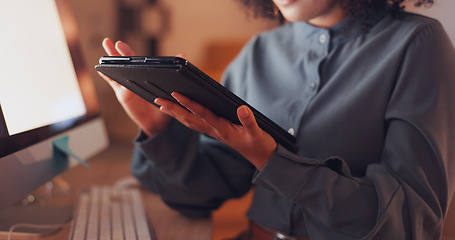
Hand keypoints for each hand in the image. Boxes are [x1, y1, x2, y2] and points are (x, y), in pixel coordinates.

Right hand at [99, 38, 171, 136]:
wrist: (159, 123)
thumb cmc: (166, 104)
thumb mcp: (172, 87)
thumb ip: (175, 72)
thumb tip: (182, 55)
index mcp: (146, 75)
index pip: (136, 61)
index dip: (128, 53)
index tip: (121, 45)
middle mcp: (136, 78)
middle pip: (124, 63)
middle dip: (116, 52)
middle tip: (109, 42)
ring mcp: (127, 85)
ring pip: (116, 70)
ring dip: (109, 60)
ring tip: (104, 48)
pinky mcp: (122, 95)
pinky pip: (113, 84)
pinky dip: (106, 76)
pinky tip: (100, 70)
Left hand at [155, 93, 276, 168]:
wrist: (261, 157)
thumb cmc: (259, 144)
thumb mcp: (257, 132)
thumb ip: (249, 121)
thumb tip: (242, 108)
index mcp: (222, 128)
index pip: (202, 113)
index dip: (189, 103)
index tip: (176, 94)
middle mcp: (214, 130)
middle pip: (189, 118)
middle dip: (172, 109)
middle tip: (157, 99)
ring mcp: (213, 132)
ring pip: (189, 122)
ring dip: (174, 113)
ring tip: (161, 105)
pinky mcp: (215, 132)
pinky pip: (195, 124)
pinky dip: (184, 117)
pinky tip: (178, 113)